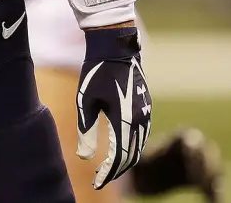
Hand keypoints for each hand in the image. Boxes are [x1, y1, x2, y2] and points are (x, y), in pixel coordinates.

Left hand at [76, 26, 151, 188]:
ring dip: (125, 160)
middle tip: (100, 179)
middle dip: (116, 171)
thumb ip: (86, 130)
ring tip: (108, 167)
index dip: (108, 174)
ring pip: (139, 146)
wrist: (116, 46)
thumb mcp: (85, 101)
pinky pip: (141, 134)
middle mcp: (141, 120)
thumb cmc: (96, 71)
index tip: (96, 184)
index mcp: (125, 120)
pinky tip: (118, 147)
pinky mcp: (146, 106)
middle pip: (132, 156)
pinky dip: (130, 145)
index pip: (119, 158)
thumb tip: (85, 158)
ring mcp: (146, 113)